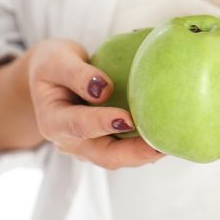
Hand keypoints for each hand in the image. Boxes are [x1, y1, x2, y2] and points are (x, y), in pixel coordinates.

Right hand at [27, 39, 162, 168]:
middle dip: (135, 153)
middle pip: (105, 156)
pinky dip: (145, 147)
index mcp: (54, 121)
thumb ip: (76, 74)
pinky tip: (167, 138)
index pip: (80, 126)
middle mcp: (71, 142)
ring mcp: (88, 148)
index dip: (103, 123)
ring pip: (119, 159)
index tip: (127, 119)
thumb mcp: (55, 60)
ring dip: (145, 154)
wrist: (49, 77)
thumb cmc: (52, 65)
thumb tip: (104, 88)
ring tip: (171, 143)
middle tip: (162, 144)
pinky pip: (126, 151)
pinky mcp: (104, 144)